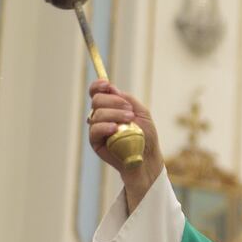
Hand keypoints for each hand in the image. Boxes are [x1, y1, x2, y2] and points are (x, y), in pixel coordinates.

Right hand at [87, 80, 163, 209]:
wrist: (147, 156)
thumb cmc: (145, 135)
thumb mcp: (142, 112)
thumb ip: (128, 99)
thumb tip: (111, 88)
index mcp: (111, 106)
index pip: (97, 92)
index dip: (98, 85)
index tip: (106, 84)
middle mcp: (102, 115)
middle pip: (97, 100)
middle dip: (113, 102)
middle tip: (130, 111)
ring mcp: (98, 128)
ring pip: (97, 114)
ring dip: (114, 114)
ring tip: (129, 121)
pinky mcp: (95, 141)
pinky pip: (94, 130)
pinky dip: (104, 126)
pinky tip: (115, 128)